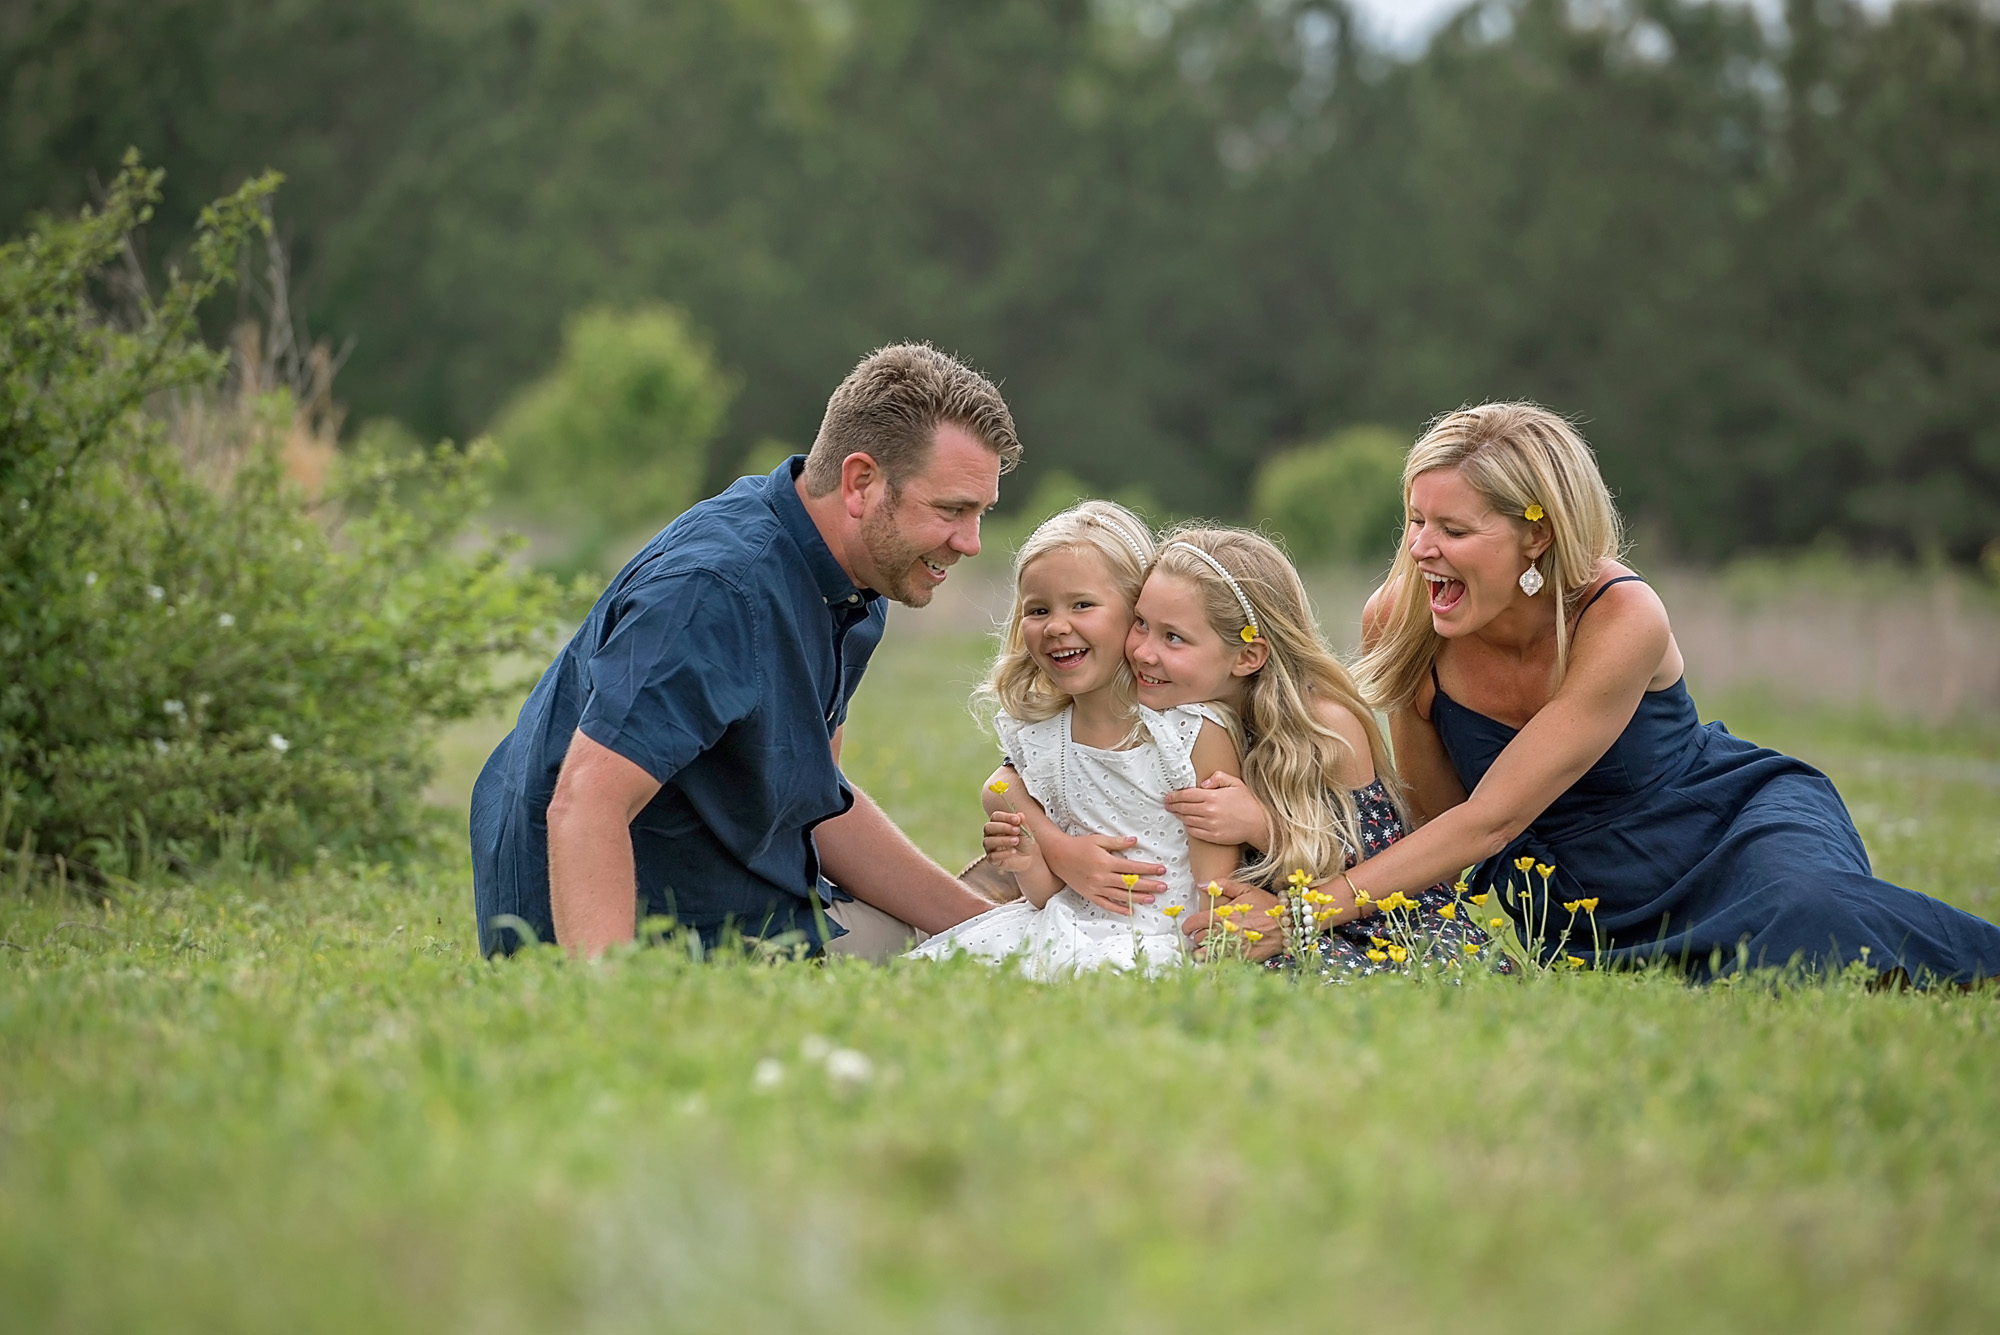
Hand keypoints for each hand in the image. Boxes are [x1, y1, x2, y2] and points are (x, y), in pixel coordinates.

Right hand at [982, 810, 1041, 874]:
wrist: (1029, 858)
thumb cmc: (1024, 842)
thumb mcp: (1025, 831)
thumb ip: (1022, 823)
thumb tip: (1020, 815)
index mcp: (997, 824)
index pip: (995, 816)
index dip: (1005, 817)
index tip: (1017, 820)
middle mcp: (991, 835)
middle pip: (988, 827)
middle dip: (1003, 827)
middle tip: (1017, 830)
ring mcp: (990, 848)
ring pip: (988, 842)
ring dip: (1003, 840)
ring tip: (1016, 841)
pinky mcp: (993, 860)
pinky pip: (992, 856)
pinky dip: (1003, 854)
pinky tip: (1013, 852)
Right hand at [1037, 829, 1167, 916]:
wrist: (1058, 856)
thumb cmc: (1079, 846)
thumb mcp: (1098, 840)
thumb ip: (1117, 842)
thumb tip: (1135, 841)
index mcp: (1105, 862)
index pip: (1132, 867)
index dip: (1148, 869)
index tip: (1162, 870)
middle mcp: (1102, 877)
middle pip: (1130, 883)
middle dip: (1149, 885)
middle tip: (1164, 887)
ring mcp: (1096, 888)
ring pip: (1121, 895)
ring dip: (1137, 897)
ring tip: (1152, 899)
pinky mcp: (1090, 895)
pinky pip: (1106, 904)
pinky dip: (1119, 908)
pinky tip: (1130, 910)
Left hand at [1163, 771, 1272, 849]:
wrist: (1259, 823)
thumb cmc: (1247, 802)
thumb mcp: (1235, 783)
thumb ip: (1218, 777)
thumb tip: (1203, 783)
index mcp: (1213, 797)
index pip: (1186, 795)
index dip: (1175, 796)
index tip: (1168, 796)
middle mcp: (1209, 812)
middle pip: (1184, 808)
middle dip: (1173, 805)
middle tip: (1167, 804)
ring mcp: (1211, 825)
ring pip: (1187, 820)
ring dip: (1179, 816)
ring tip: (1176, 812)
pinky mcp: (1213, 836)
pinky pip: (1194, 832)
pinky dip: (1188, 826)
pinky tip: (1187, 822)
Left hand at [1180, 878, 1285, 961]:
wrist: (1288, 924)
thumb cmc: (1267, 905)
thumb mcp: (1246, 889)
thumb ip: (1223, 885)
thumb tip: (1203, 884)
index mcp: (1223, 914)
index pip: (1194, 923)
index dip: (1187, 926)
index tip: (1188, 927)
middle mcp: (1225, 932)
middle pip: (1198, 940)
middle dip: (1196, 938)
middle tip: (1198, 936)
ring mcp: (1233, 946)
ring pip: (1206, 954)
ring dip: (1202, 951)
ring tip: (1204, 948)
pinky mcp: (1242, 958)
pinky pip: (1221, 962)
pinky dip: (1216, 960)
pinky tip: (1218, 956)